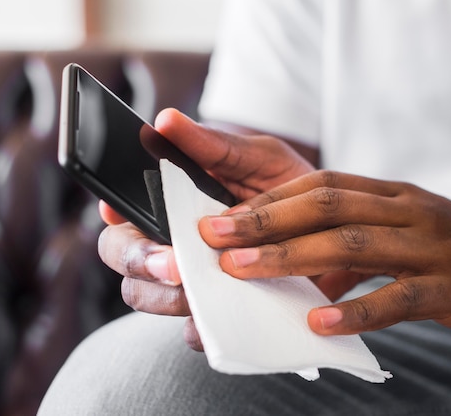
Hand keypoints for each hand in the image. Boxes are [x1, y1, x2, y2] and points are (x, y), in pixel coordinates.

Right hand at [97, 108, 314, 350]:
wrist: (337, 231)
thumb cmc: (289, 186)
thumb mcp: (257, 158)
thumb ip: (213, 145)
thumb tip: (167, 120)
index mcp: (172, 203)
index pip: (122, 210)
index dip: (113, 211)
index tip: (117, 211)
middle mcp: (172, 242)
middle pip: (123, 256)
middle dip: (141, 261)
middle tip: (174, 264)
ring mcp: (190, 280)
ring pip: (146, 296)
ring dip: (167, 296)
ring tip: (202, 288)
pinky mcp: (215, 313)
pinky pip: (190, 330)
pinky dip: (200, 327)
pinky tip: (220, 319)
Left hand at [199, 170, 450, 342]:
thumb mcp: (408, 236)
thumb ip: (359, 248)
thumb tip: (304, 274)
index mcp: (393, 195)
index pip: (320, 187)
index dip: (269, 201)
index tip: (224, 217)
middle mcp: (408, 211)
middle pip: (325, 208)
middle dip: (264, 222)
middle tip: (214, 238)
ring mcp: (432, 247)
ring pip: (352, 246)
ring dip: (291, 258)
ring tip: (244, 272)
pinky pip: (397, 298)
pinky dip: (354, 311)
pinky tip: (318, 324)